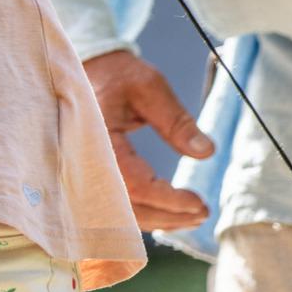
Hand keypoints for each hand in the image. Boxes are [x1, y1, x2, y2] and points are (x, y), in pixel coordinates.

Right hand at [82, 49, 214, 231]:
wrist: (87, 70)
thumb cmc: (117, 76)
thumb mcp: (149, 87)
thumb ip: (176, 121)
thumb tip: (206, 152)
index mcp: (98, 139)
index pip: (136, 185)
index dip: (169, 200)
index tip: (199, 203)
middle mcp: (86, 163)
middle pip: (127, 209)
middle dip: (168, 217)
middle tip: (203, 214)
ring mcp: (85, 173)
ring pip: (120, 213)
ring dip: (158, 220)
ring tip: (193, 217)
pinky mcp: (91, 176)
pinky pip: (115, 206)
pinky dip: (144, 214)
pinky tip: (168, 213)